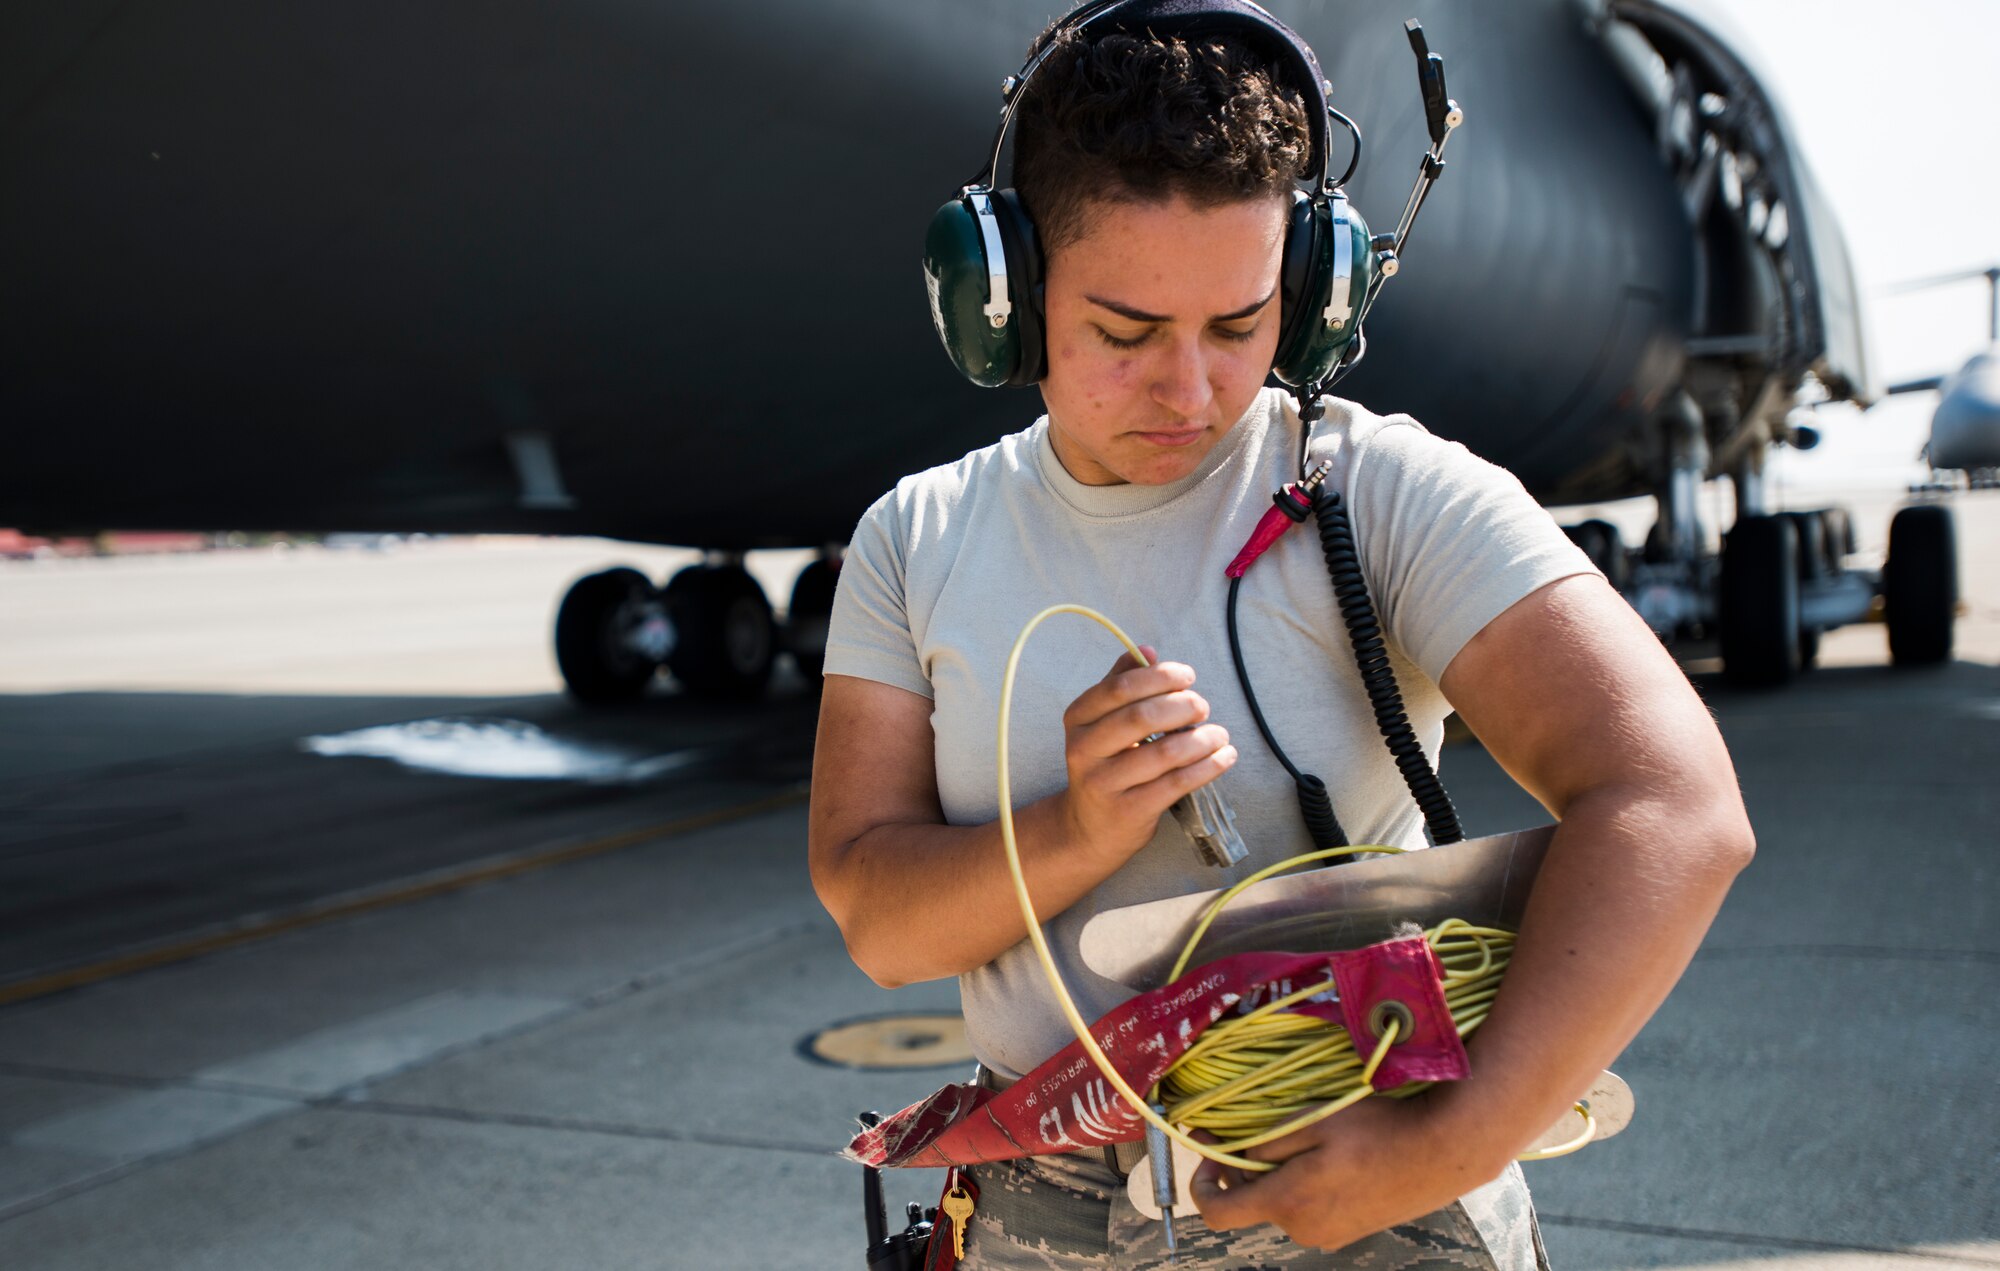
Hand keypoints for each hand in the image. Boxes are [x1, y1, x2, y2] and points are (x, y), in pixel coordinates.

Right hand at [1058, 647, 1235, 862]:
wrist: (1089, 828)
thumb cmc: (1106, 764)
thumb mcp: (1102, 723)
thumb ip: (1121, 683)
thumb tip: (1147, 650)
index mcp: (1077, 719)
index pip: (1119, 688)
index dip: (1159, 677)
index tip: (1188, 676)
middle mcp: (1083, 750)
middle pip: (1140, 717)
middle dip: (1181, 706)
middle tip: (1203, 706)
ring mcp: (1104, 783)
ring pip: (1164, 753)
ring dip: (1201, 739)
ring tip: (1220, 734)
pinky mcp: (1129, 810)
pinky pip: (1177, 783)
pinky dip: (1208, 767)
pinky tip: (1225, 757)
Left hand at [1188, 1096, 1504, 1252]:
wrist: (1442, 1153)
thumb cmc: (1377, 1131)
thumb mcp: (1313, 1122)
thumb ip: (1264, 1142)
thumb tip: (1228, 1152)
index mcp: (1287, 1204)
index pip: (1217, 1213)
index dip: (1200, 1184)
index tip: (1207, 1152)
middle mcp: (1303, 1230)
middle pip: (1253, 1202)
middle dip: (1245, 1169)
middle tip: (1262, 1129)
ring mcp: (1329, 1236)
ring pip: (1283, 1204)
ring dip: (1280, 1175)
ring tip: (1309, 1140)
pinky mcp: (1351, 1232)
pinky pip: (1312, 1209)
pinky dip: (1307, 1186)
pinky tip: (1333, 1158)